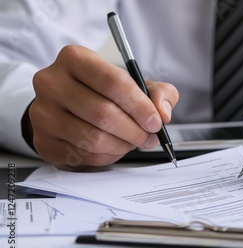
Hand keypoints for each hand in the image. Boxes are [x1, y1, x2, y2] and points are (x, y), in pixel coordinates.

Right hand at [27, 45, 178, 168]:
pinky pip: (83, 156)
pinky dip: (107, 156)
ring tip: (132, 142)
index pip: (114, 83)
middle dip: (134, 131)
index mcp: (75, 59)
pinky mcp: (42, 140)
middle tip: (149, 137)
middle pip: (103, 113)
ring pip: (92, 138)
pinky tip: (114, 148)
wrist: (65, 106)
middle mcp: (51, 82)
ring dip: (122, 145)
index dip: (140, 106)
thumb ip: (158, 92)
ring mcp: (42, 113)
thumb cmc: (102, 92)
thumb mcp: (134, 83)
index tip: (156, 121)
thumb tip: (163, 112)